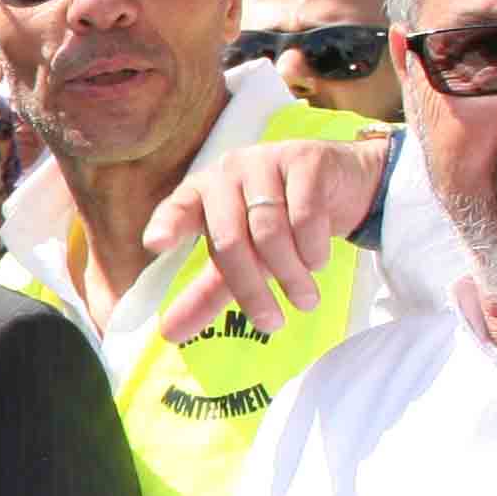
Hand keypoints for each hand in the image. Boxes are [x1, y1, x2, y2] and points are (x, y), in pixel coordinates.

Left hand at [150, 133, 394, 342]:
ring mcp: (265, 162)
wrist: (342, 186)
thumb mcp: (242, 260)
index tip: (155, 244)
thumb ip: (205, 294)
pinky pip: (305, 215)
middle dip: (250, 288)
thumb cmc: (280, 223)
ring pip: (270, 230)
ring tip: (305, 300)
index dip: (166, 225)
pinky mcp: (304, 161)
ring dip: (289, 274)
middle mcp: (226, 173)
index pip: (176, 209)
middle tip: (272, 324)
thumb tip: (170, 334)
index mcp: (200, 194)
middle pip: (229, 238)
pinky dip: (312, 248)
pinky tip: (317, 262)